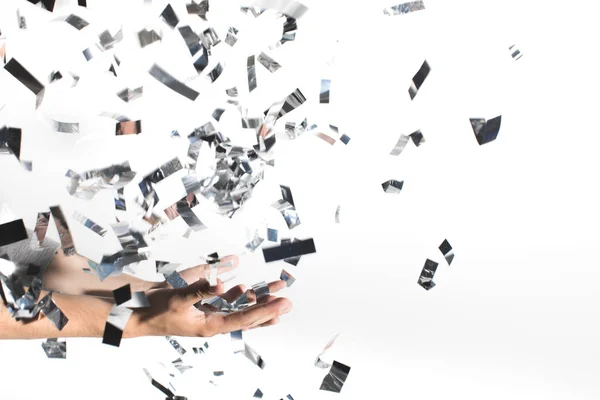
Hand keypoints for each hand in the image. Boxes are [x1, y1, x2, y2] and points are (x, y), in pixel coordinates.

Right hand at [128, 274, 291, 336]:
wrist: (138, 309)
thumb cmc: (156, 309)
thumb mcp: (178, 299)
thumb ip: (200, 291)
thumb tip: (221, 284)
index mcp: (210, 326)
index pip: (244, 319)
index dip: (265, 311)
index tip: (283, 305)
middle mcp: (214, 322)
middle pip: (248, 316)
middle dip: (268, 307)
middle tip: (288, 300)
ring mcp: (210, 315)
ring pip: (240, 308)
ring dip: (257, 299)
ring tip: (275, 290)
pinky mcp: (205, 307)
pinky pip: (228, 302)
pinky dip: (239, 296)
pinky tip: (248, 289)